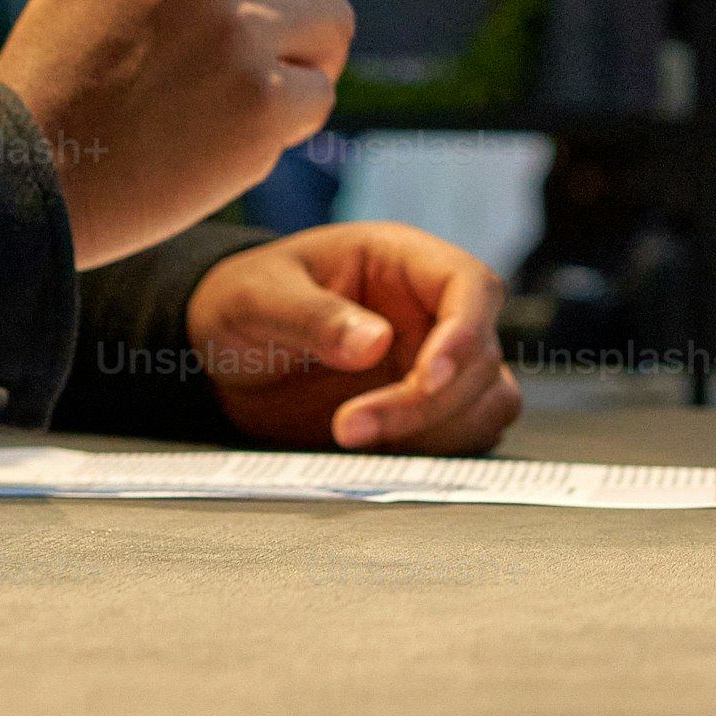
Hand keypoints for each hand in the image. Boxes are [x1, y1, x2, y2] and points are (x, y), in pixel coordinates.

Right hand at [0, 0, 353, 267]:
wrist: (23, 179)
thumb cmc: (60, 85)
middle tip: (281, 25)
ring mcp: (237, 34)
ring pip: (335, 19)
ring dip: (309, 55)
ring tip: (247, 87)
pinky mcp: (261, 103)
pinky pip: (320, 92)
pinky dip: (292, 119)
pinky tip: (237, 134)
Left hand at [188, 220, 520, 453]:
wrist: (229, 354)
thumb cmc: (245, 301)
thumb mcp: (259, 297)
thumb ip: (313, 316)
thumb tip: (374, 343)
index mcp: (403, 262)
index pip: (470, 285)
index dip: (465, 333)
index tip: (428, 378)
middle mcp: (432, 311)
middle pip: (480, 356)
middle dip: (425, 402)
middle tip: (348, 427)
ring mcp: (435, 363)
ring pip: (487, 400)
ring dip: (436, 432)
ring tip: (352, 439)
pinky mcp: (426, 411)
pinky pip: (463, 436)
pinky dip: (433, 454)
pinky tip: (374, 453)